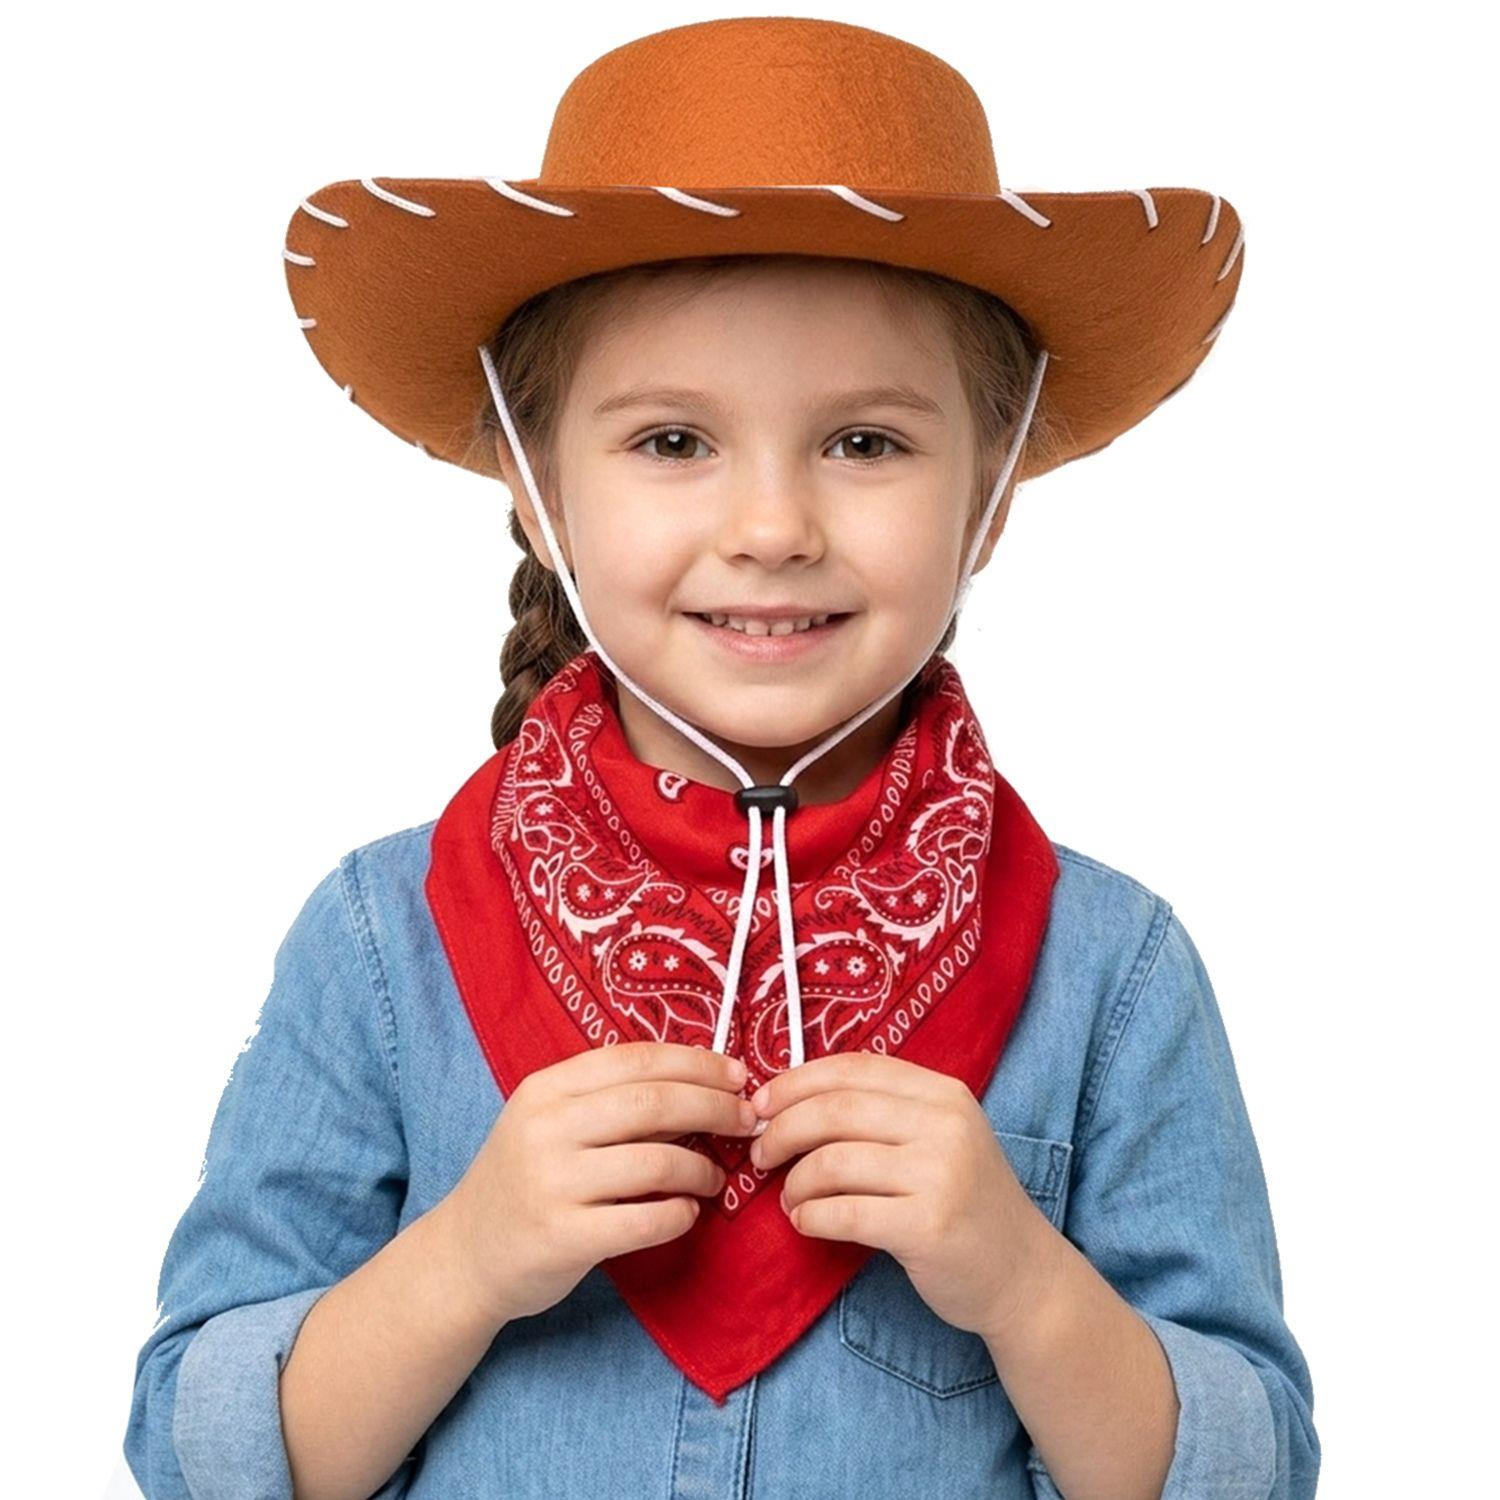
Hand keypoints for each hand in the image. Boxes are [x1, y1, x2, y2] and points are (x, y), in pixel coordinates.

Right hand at [442, 1041, 759, 1325]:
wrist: (465, 1254)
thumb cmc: (525, 1178)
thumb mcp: (551, 1123)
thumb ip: (610, 1100)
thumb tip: (703, 1086)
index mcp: (546, 1089)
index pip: (635, 1059)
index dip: (696, 1063)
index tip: (737, 1075)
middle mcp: (545, 1129)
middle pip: (654, 1103)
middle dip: (714, 1107)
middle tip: (746, 1121)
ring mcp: (551, 1184)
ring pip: (656, 1162)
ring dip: (702, 1167)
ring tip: (714, 1177)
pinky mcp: (563, 1238)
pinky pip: (646, 1219)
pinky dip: (681, 1214)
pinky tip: (687, 1212)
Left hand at [749, 1052, 1056, 1340]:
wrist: (1024, 1276)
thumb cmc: (965, 1203)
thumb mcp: (938, 1139)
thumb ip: (881, 1114)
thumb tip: (787, 1103)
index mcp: (943, 1093)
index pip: (854, 1069)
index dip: (796, 1082)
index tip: (760, 1105)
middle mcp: (945, 1125)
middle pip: (836, 1110)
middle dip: (783, 1130)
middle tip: (760, 1154)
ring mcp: (940, 1175)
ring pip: (833, 1162)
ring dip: (796, 1182)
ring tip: (790, 1198)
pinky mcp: (929, 1227)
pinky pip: (845, 1213)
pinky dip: (811, 1216)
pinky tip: (806, 1222)